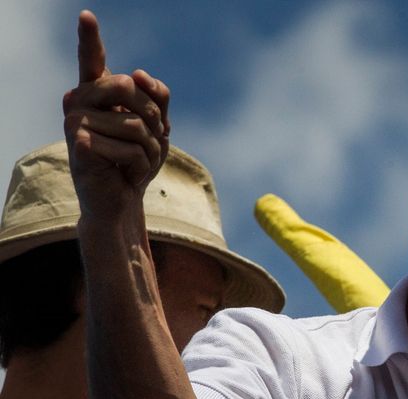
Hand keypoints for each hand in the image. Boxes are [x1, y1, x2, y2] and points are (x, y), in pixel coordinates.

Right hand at [63, 10, 169, 220]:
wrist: (123, 198)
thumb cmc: (137, 159)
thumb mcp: (158, 126)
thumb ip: (157, 97)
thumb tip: (139, 73)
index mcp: (98, 93)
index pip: (92, 60)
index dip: (89, 38)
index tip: (86, 15)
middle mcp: (80, 102)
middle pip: (128, 86)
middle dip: (153, 117)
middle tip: (151, 139)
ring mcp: (76, 123)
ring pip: (136, 124)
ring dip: (150, 150)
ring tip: (137, 162)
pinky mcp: (81, 147)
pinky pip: (131, 150)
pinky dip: (140, 166)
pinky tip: (126, 174)